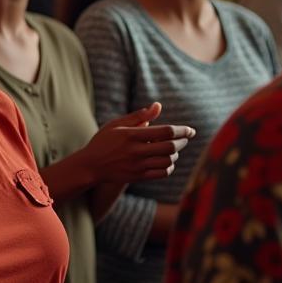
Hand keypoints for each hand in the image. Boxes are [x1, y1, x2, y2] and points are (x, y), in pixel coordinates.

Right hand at [78, 103, 194, 184]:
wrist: (90, 165)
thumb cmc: (104, 141)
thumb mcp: (117, 124)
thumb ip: (139, 116)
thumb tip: (158, 106)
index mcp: (131, 135)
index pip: (165, 132)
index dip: (182, 130)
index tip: (191, 130)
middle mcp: (136, 151)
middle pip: (170, 147)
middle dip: (182, 141)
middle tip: (185, 138)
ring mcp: (137, 165)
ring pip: (168, 161)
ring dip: (175, 154)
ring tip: (173, 149)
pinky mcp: (138, 177)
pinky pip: (162, 173)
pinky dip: (169, 167)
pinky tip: (166, 161)